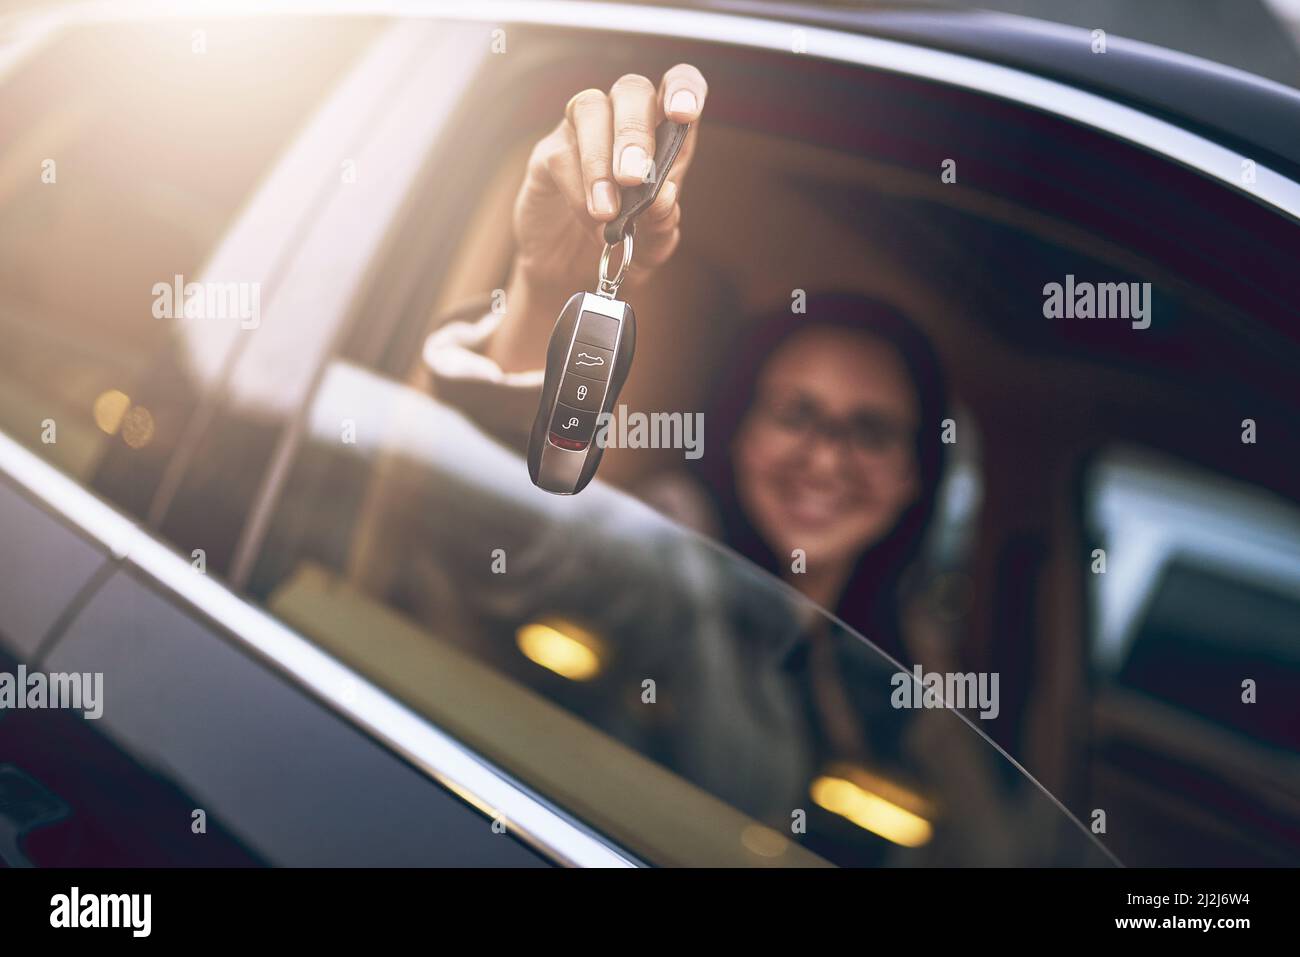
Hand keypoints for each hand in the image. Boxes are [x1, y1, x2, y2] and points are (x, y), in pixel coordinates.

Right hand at [511, 64, 707, 298]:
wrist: (573, 273)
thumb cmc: (624, 247)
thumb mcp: (653, 248)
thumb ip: (663, 225)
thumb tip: (664, 196)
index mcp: (664, 136)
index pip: (678, 85)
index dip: (684, 88)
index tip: (684, 113)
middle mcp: (624, 123)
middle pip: (631, 90)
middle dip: (634, 132)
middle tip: (634, 178)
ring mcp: (583, 133)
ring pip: (590, 109)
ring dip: (599, 160)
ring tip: (606, 212)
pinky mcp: (550, 153)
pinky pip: (560, 153)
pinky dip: (576, 189)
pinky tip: (589, 218)